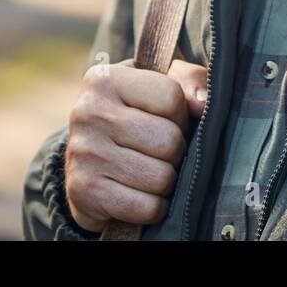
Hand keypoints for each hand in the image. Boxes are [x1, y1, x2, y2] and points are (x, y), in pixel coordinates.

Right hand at [63, 57, 208, 232]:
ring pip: (161, 178)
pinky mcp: (85, 190)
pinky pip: (147, 207)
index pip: (171, 96)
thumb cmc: (134, 118)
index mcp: (105, 79)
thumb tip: (203, 105)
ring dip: (166, 181)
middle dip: (175, 152)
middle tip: (160, 152)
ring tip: (150, 171)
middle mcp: (88, 111)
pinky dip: (154, 207)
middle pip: (168, 140)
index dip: (180, 114)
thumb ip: (188, 81)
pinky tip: (141, 194)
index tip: (167, 120)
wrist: (86, 165)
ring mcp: (83, 152)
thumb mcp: (157, 87)